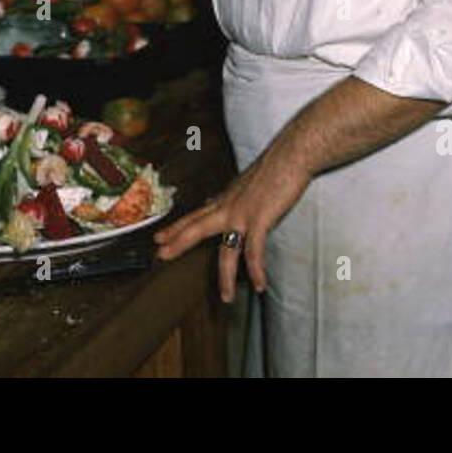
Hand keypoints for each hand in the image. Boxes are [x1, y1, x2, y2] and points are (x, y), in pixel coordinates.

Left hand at [153, 147, 310, 302]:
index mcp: (227, 198)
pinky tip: (260, 285)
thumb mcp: (248, 181)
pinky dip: (257, 270)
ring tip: (226, 297)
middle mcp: (229, 207)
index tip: (161, 236)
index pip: (196, 215)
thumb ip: (234, 194)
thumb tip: (221, 198)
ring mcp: (242, 214)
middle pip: (196, 228)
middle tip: (160, 256)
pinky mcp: (259, 220)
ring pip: (226, 251)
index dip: (178, 227)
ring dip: (226, 278)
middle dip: (178, 243)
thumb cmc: (276, 165)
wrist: (291, 154)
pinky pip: (254, 252)